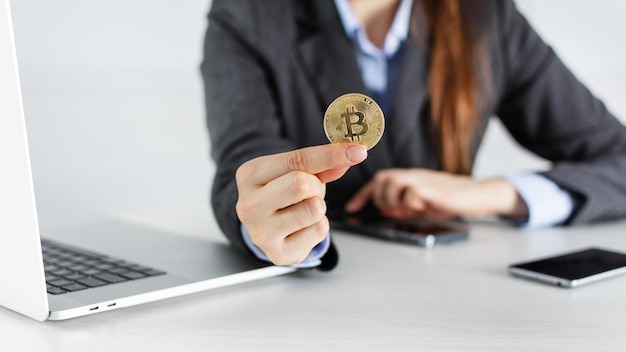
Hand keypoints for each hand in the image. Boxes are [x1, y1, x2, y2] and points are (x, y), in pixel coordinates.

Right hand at [236, 143, 366, 264]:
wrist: (265, 225)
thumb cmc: (280, 193)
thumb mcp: (296, 171)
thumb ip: (322, 164)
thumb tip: (351, 154)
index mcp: (249, 175)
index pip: (296, 160)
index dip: (330, 155)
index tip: (357, 151)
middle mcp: (249, 204)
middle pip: (301, 184)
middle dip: (316, 186)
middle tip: (311, 190)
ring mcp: (260, 232)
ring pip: (312, 209)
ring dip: (319, 206)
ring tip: (306, 208)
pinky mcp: (278, 253)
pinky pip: (318, 232)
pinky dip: (319, 226)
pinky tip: (304, 226)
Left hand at [345, 168, 527, 219]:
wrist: (477, 193)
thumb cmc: (448, 198)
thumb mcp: (420, 202)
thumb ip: (402, 203)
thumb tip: (385, 210)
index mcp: (408, 177)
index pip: (378, 180)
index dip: (362, 195)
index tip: (351, 209)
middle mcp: (413, 175)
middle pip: (382, 178)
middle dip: (379, 197)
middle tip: (390, 210)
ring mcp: (424, 180)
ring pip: (393, 182)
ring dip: (392, 200)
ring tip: (403, 210)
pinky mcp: (436, 189)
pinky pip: (413, 192)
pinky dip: (410, 202)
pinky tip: (419, 208)